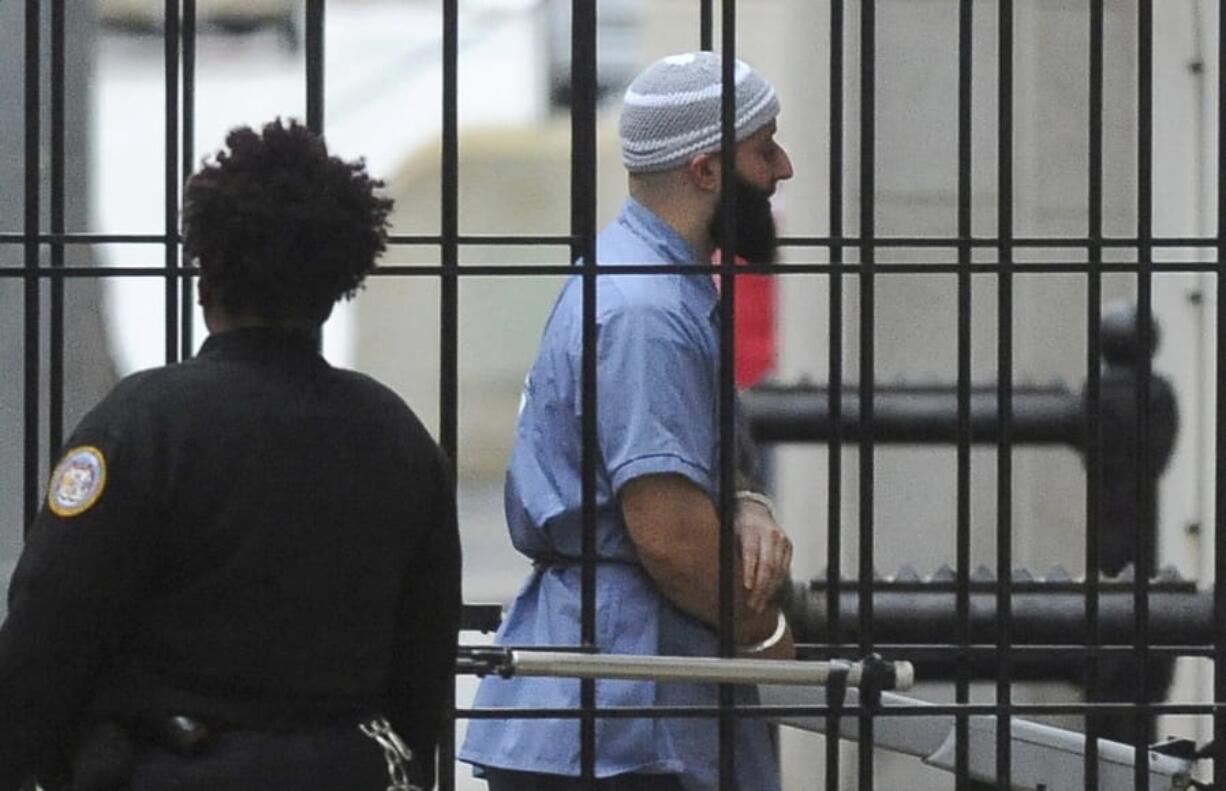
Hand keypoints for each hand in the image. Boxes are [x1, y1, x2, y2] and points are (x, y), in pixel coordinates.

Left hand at [734, 497, 791, 613]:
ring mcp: (781, 540)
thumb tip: (729, 580)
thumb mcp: (730, 534)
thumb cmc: (737, 525)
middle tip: (752, 605)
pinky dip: (776, 584)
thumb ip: (733, 554)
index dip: (750, 572)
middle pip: (767, 565)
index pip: (752, 553)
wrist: (754, 509)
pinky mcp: (788, 546)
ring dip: (769, 590)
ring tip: (759, 605)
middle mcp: (769, 534)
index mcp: (751, 529)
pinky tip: (769, 594)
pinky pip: (784, 569)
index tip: (747, 588)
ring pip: (778, 570)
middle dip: (760, 588)